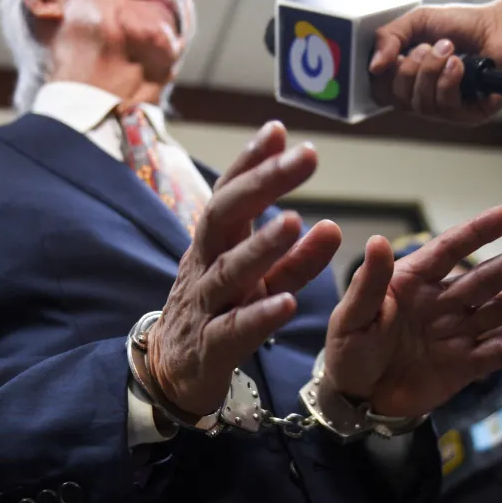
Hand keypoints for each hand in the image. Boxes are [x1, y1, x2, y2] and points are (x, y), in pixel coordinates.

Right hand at [147, 122, 341, 416]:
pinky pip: (234, 330)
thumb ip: (294, 257)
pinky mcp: (210, 348)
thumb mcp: (258, 282)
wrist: (171, 372)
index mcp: (214, 245)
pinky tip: (286, 302)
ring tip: (293, 221)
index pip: (229, 194)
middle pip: (225, 217)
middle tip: (307, 156)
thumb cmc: (219, 314)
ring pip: (228, 272)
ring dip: (261, 246)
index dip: (251, 161)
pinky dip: (259, 316)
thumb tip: (330, 225)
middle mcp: (205, 267)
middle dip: (263, 183)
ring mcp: (205, 306)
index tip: (280, 130)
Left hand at [324, 205, 501, 416]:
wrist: (354, 400)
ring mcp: (458, 332)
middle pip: (489, 275)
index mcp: (413, 281)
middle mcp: (443, 301)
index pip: (450, 250)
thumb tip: (379, 241)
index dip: (480, 231)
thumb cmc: (348, 351)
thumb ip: (368, 284)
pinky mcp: (467, 365)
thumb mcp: (351, 318)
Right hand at [369, 0, 501, 123]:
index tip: (397, 53)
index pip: (380, 91)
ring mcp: (444, 109)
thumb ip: (389, 36)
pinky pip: (444, 107)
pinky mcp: (465, 116)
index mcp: (408, 79)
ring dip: (432, 71)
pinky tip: (460, 65)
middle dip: (411, 67)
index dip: (384, 75)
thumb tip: (373, 65)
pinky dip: (449, 81)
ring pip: (419, 104)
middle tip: (432, 46)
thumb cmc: (464, 26)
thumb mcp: (418, 21)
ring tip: (449, 50)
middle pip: (397, 98)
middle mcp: (423, 97)